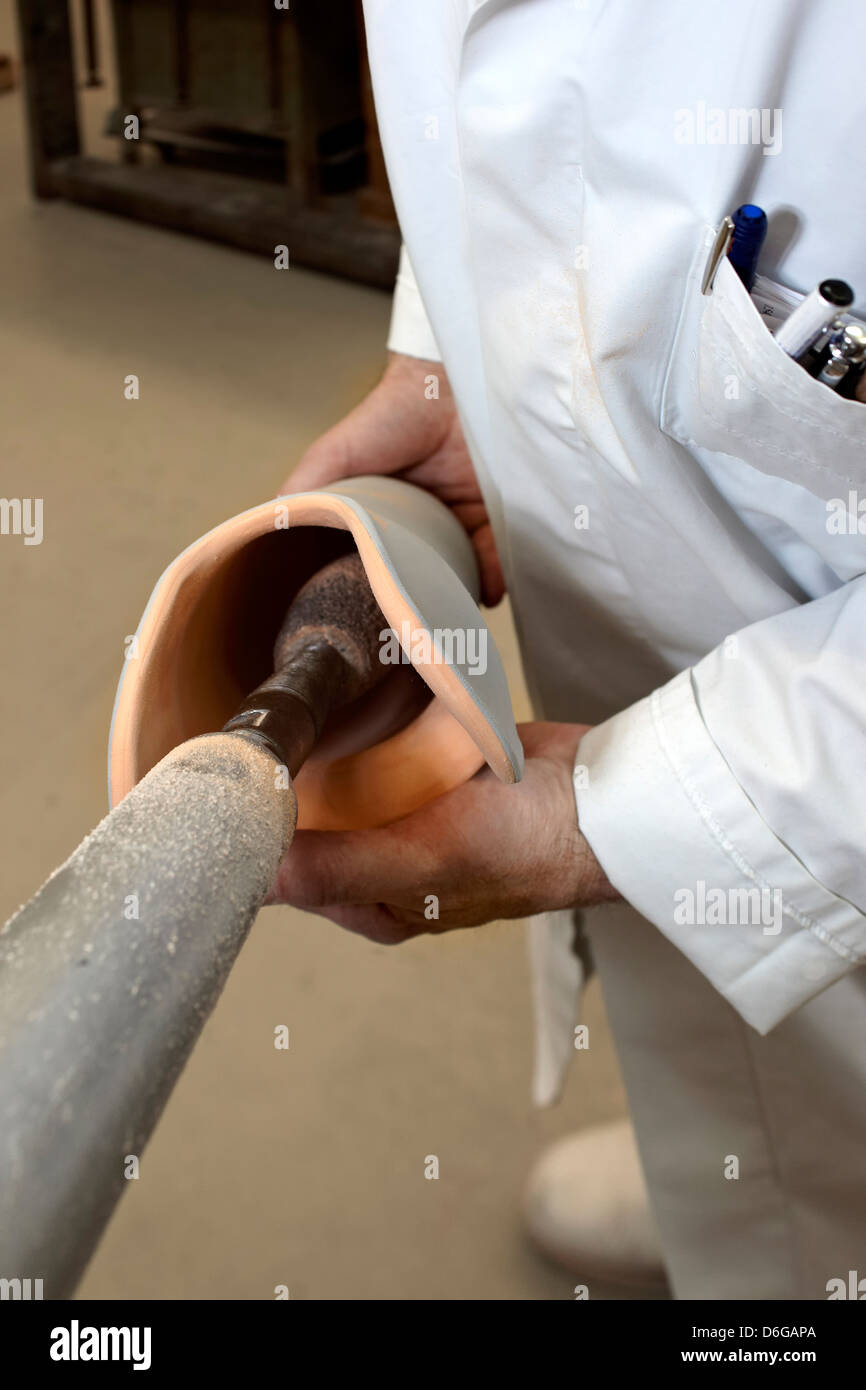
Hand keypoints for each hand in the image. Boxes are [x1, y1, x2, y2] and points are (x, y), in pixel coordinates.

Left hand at [270, 722, 617, 942]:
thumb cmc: (521, 846)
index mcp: (372, 902)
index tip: (231, 783)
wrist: (600, 796)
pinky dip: (369, 725)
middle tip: (270, 731)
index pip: (290, 870)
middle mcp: (384, 862)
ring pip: (342, 778)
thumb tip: (251, 881)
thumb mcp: (422, 862)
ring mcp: (408, 814)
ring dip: (325, 746)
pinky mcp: (431, 771)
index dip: (256, 831)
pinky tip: (352, 700)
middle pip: (310, 819)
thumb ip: (339, 870)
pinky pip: (383, 748)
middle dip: (290, 779)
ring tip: (304, 710)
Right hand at [280, 351, 504, 605]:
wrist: (449, 384)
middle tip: (410, 632)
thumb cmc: (388, 414)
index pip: (371, 567)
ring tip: (448, 621)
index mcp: (379, 520)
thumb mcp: (333, 456)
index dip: (368, 592)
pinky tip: (484, 592)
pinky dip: (493, 576)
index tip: (364, 621)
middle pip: (417, 579)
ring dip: (454, 599)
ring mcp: (458, 525)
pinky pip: (497, 557)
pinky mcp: (495, 517)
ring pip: (457, 575)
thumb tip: (270, 530)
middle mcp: (418, 528)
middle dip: (415, 606)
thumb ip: (305, 492)